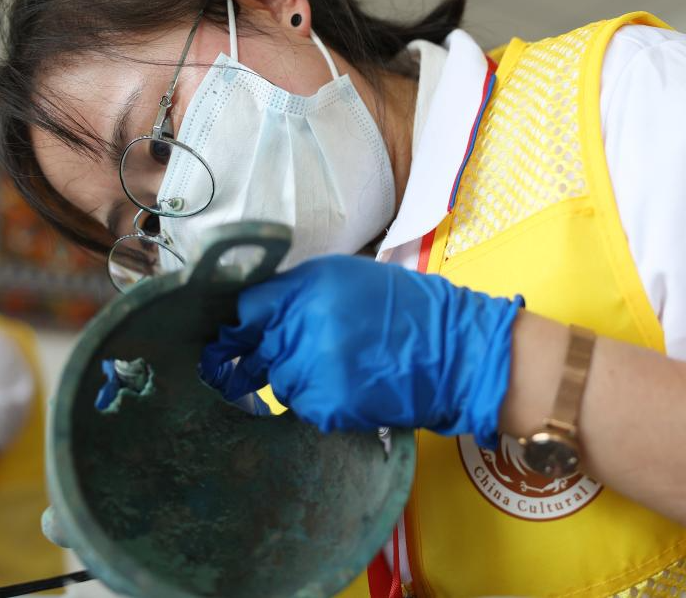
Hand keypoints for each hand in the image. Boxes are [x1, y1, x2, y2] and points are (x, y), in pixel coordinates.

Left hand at [198, 255, 522, 447]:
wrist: (452, 351)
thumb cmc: (404, 309)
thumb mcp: (349, 278)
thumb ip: (301, 291)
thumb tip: (258, 312)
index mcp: (306, 289)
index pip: (247, 310)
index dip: (241, 327)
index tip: (234, 339)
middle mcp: (301, 326)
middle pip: (259, 348)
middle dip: (272, 354)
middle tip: (298, 356)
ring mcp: (312, 369)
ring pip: (281, 381)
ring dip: (300, 378)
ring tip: (342, 367)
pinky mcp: (326, 404)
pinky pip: (304, 406)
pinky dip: (321, 401)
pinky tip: (352, 386)